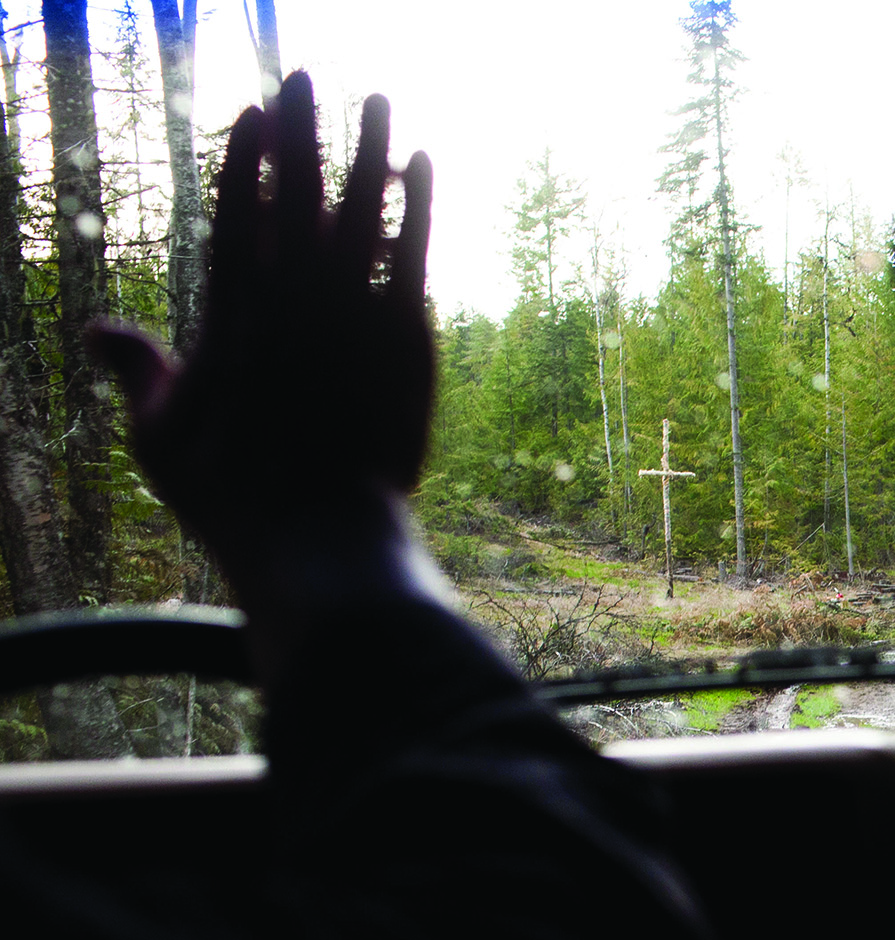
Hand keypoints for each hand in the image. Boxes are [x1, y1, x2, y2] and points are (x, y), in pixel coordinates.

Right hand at [88, 72, 435, 624]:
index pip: (237, 216)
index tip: (257, 115)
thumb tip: (97, 328)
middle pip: (298, 195)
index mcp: (229, 315)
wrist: (318, 534)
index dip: (247, 162)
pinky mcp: (402, 338)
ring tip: (376, 97)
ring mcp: (350, 315)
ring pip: (361, 211)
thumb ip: (137, 370)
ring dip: (368, 149)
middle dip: (304, 131)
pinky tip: (422, 164)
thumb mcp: (160, 436)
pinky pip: (412, 254)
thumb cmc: (233, 498)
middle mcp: (290, 301)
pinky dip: (417, 205)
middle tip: (310, 74)